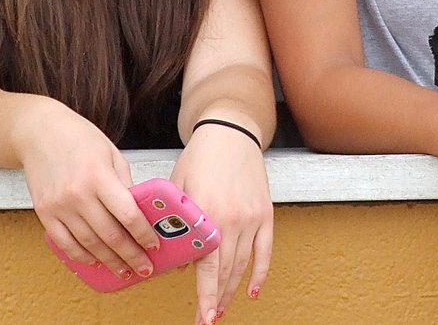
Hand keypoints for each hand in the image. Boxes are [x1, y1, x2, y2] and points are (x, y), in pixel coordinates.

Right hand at [16, 98, 160, 283]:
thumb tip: (139, 211)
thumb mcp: (111, 153)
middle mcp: (78, 194)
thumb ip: (125, 183)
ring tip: (124, 271)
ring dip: (109, 261)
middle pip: (110, 235)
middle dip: (131, 255)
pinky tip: (95, 261)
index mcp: (99, 176)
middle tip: (144, 267)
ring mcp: (59, 206)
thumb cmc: (78, 138)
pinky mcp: (44, 213)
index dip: (143, 234)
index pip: (127, 215)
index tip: (154, 245)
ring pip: (89, 244)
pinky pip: (65, 243)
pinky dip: (81, 256)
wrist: (38, 132)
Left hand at [172, 122, 272, 324]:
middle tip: (207, 319)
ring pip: (243, 265)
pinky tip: (252, 290)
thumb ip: (174, 223)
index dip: (205, 295)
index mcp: (209, 213)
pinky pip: (265, 251)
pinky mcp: (265, 214)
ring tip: (220, 309)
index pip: (208, 266)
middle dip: (215, 300)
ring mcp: (252, 218)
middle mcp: (234, 219)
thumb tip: (172, 259)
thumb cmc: (201, 156)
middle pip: (226, 271)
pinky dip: (260, 273)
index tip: (202, 318)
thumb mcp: (178, 187)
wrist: (230, 131)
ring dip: (232, 291)